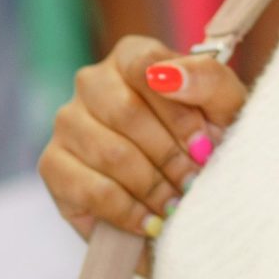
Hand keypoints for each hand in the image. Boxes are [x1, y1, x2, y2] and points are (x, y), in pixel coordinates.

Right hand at [40, 37, 246, 244]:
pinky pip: (90, 190)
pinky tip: (151, 221)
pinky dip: (128, 211)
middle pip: (125, 113)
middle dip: (169, 155)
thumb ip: (208, 80)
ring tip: (176, 203)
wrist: (188, 197)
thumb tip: (169, 75)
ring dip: (152, 186)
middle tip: (193, 182)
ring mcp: (67, 123)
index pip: (145, 65)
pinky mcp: (53, 166)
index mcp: (132, 57)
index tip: (203, 144)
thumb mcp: (225, 109)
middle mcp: (92, 82)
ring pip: (110, 153)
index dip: (178, 111)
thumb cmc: (207, 142)